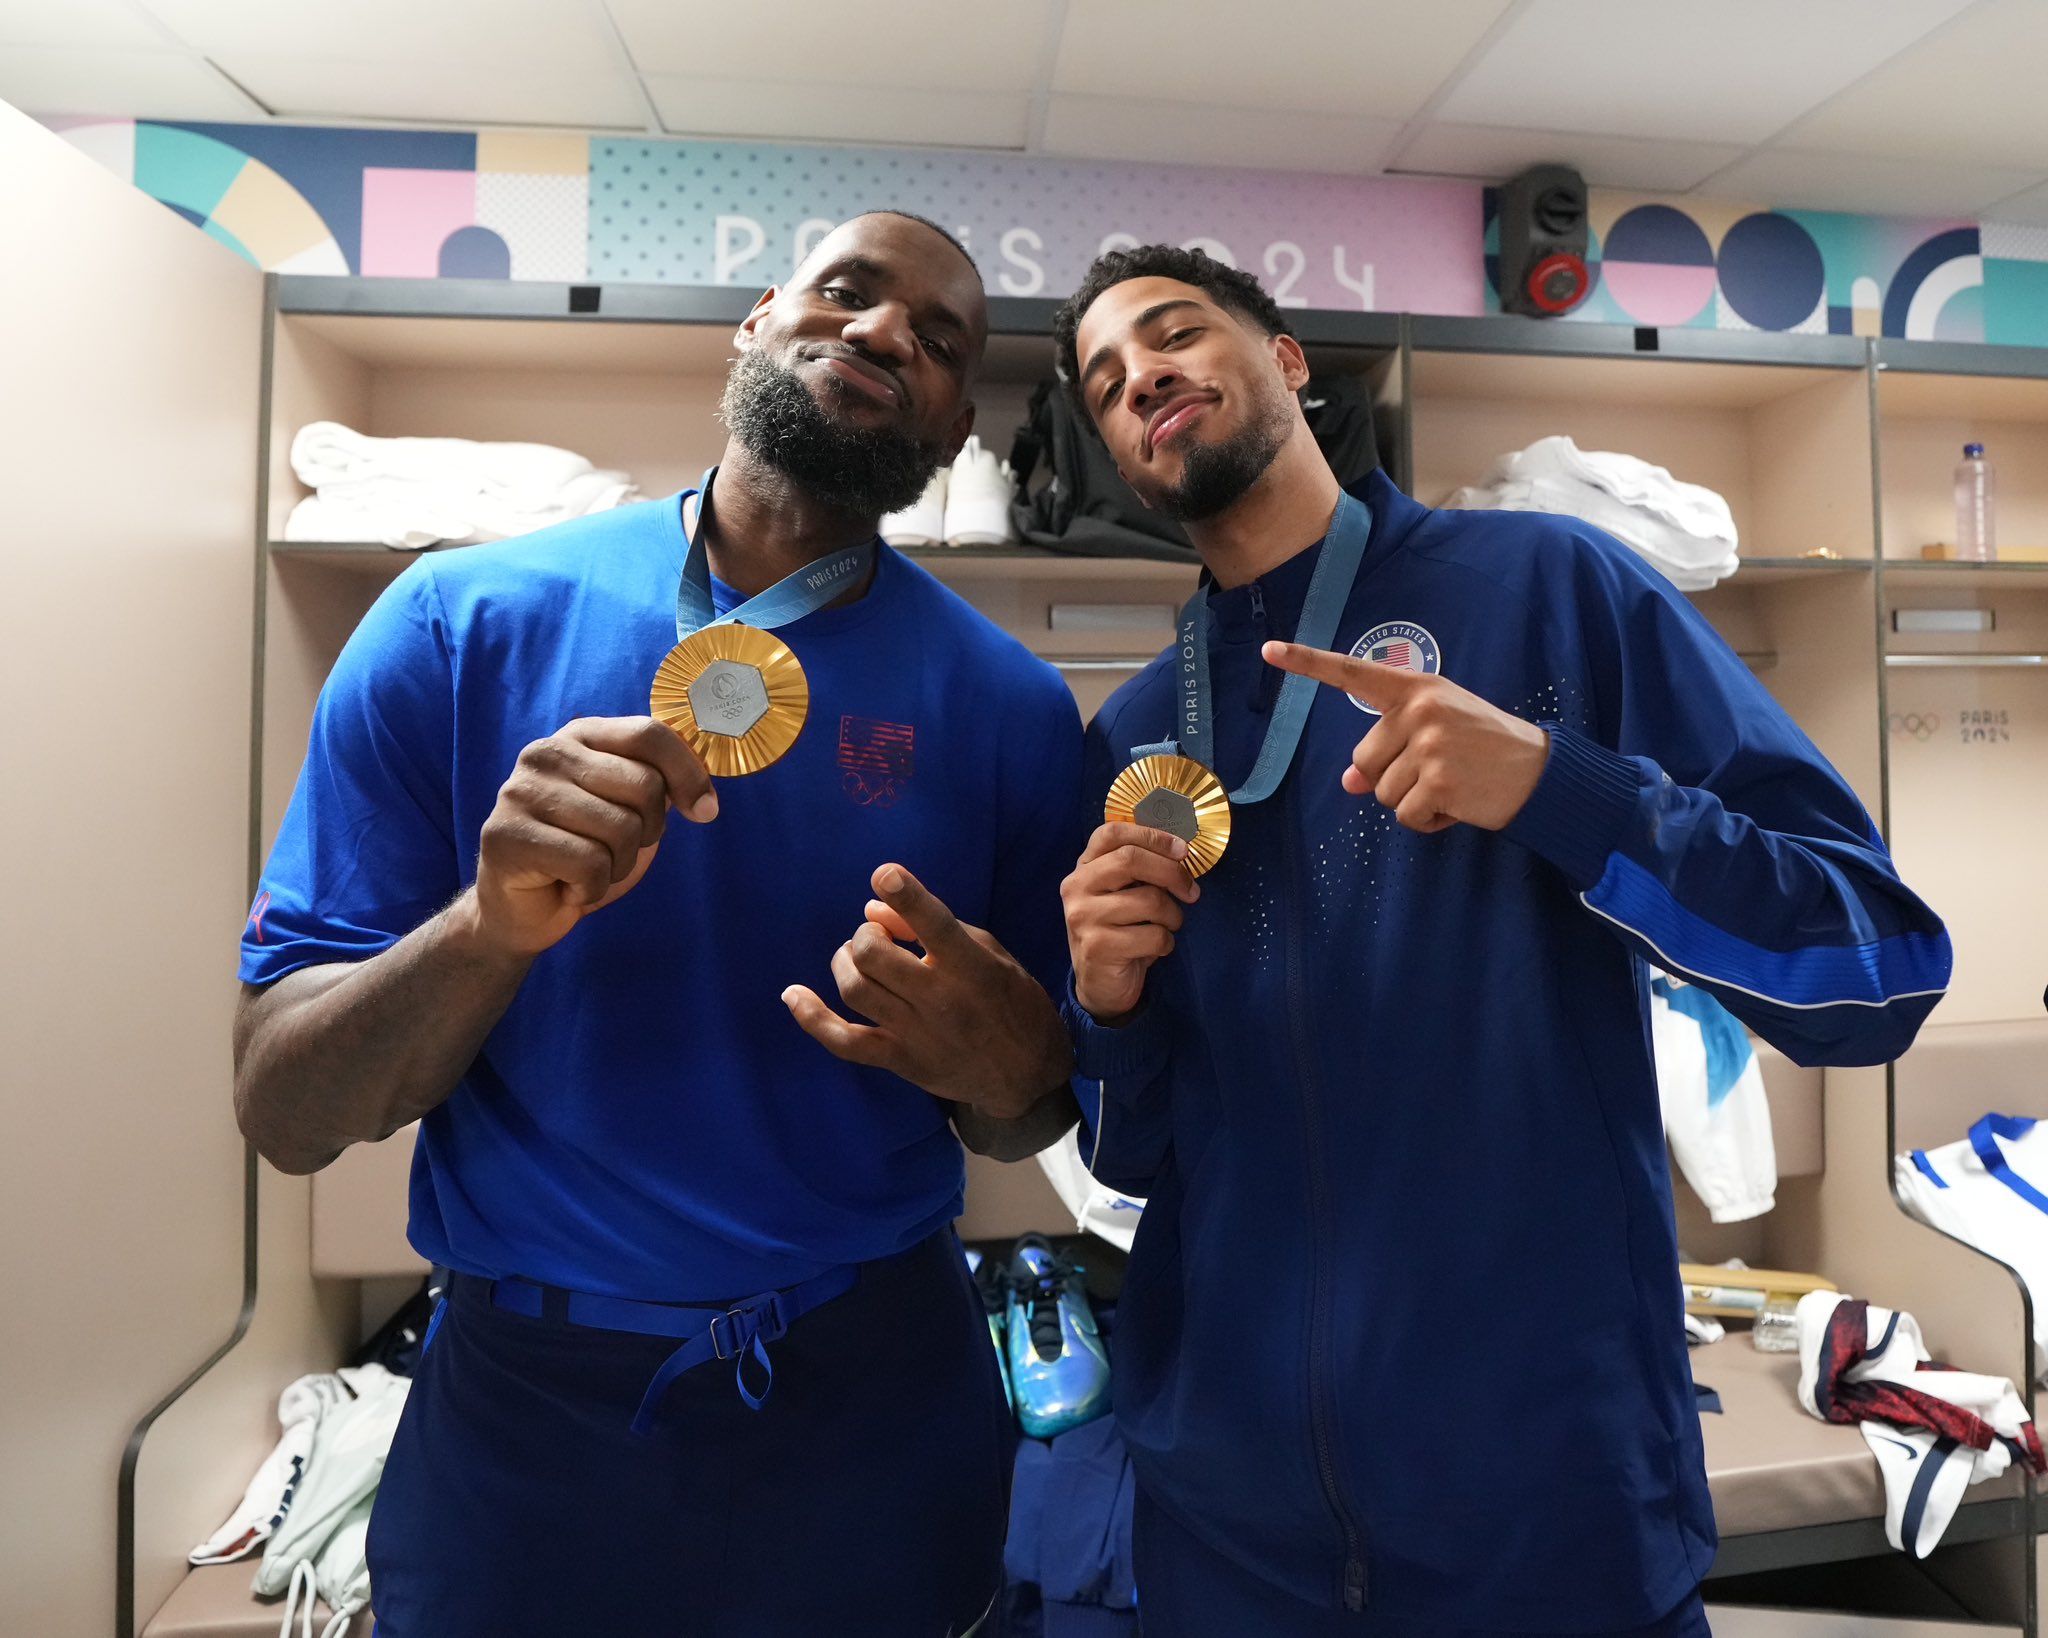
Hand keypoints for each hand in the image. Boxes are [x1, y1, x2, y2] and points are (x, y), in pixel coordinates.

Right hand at [470, 716, 715, 957]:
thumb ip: (658, 786)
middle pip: (643, 785)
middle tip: (617, 849)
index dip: (688, 774)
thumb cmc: (582, 855)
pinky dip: (592, 888)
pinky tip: (567, 886)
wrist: (521, 909)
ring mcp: (521, 792)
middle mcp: (546, 753)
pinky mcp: (505, 836)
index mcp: (579, 736)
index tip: (705, 810)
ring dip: (618, 865)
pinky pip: (589, 864)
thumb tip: (704, 799)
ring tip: (588, 869)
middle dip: (648, 831)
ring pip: (620, 829)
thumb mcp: (629, 811)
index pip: (649, 734)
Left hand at [782, 865, 1070, 1117]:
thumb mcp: (989, 953)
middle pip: (875, 956)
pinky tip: (793, 995)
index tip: (884, 873)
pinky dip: (813, 1017)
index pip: (935, 925)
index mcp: (972, 967)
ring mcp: (917, 1034)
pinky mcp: (900, 1061)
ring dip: (844, 962)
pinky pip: (845, 1041)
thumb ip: (931, 929)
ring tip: (854, 958)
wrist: (1026, 1074)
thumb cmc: (1012, 1001)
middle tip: (875, 938)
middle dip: (865, 936)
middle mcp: (941, 999)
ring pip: (856, 990)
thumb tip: (872, 909)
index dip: (907, 896)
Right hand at [1061, 822, 1200, 1023]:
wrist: (1099, 985)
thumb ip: (1140, 871)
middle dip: (1172, 873)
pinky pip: (1153, 935)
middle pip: (1131, 859)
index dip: (1151, 835)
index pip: (1111, 833)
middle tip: (1191, 891)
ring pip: (1149, 900)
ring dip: (1173, 916)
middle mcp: (1076, 887)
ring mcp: (1084, 917)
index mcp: (1083, 868)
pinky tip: (1154, 949)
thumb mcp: (1123, 895)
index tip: (1182, 850)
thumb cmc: (1120, 932)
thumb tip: (1180, 850)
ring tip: (1167, 927)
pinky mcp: (1098, 946)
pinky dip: (1166, 943)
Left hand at [1262, 640, 1549, 832]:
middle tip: (1441, 770)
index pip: (1353, 673)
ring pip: (1383, 793)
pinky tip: (1458, 805)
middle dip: (1393, 778)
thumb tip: (1349, 782)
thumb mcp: (1437, 734)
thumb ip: (1390, 746)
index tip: (1269, 650)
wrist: (1542, 772)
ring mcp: (1429, 744)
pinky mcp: (1438, 781)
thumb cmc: (1484, 748)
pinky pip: (1405, 816)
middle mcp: (1420, 710)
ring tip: (1455, 785)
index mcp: (1417, 688)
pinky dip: (1428, 822)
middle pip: (1363, 762)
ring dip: (1414, 801)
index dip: (1307, 663)